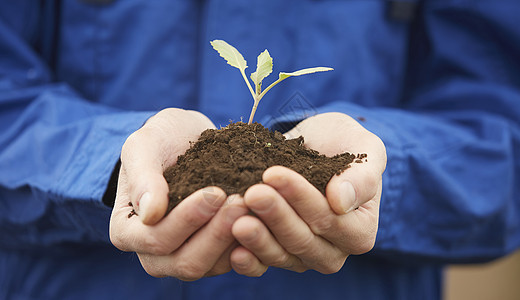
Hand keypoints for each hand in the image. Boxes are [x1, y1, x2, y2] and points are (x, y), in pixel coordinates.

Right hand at [109, 108, 247, 279]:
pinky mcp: (213, 254)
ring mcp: (184, 256)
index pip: (155, 240)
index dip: (186, 220)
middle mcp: (153, 253)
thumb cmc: (162, 139)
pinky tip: (263, 217)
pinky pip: (233, 262)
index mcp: (127, 231)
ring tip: (255, 205)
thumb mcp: (144, 145)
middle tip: (242, 201)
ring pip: (212, 267)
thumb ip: (143, 175)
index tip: (215, 192)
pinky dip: (250, 243)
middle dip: (216, 233)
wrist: (189, 138)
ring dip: (236, 238)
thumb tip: (150, 213)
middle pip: (186, 262)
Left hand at [229, 112, 386, 275]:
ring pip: (281, 254)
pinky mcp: (278, 255)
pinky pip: (263, 265)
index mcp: (360, 229)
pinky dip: (249, 261)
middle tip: (252, 193)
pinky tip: (233, 251)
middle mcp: (333, 251)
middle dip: (276, 215)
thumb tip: (341, 202)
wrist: (315, 144)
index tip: (274, 173)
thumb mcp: (363, 147)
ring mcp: (303, 256)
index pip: (330, 219)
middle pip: (303, 240)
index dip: (302, 198)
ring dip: (258, 238)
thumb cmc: (343, 143)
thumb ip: (362, 176)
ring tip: (237, 220)